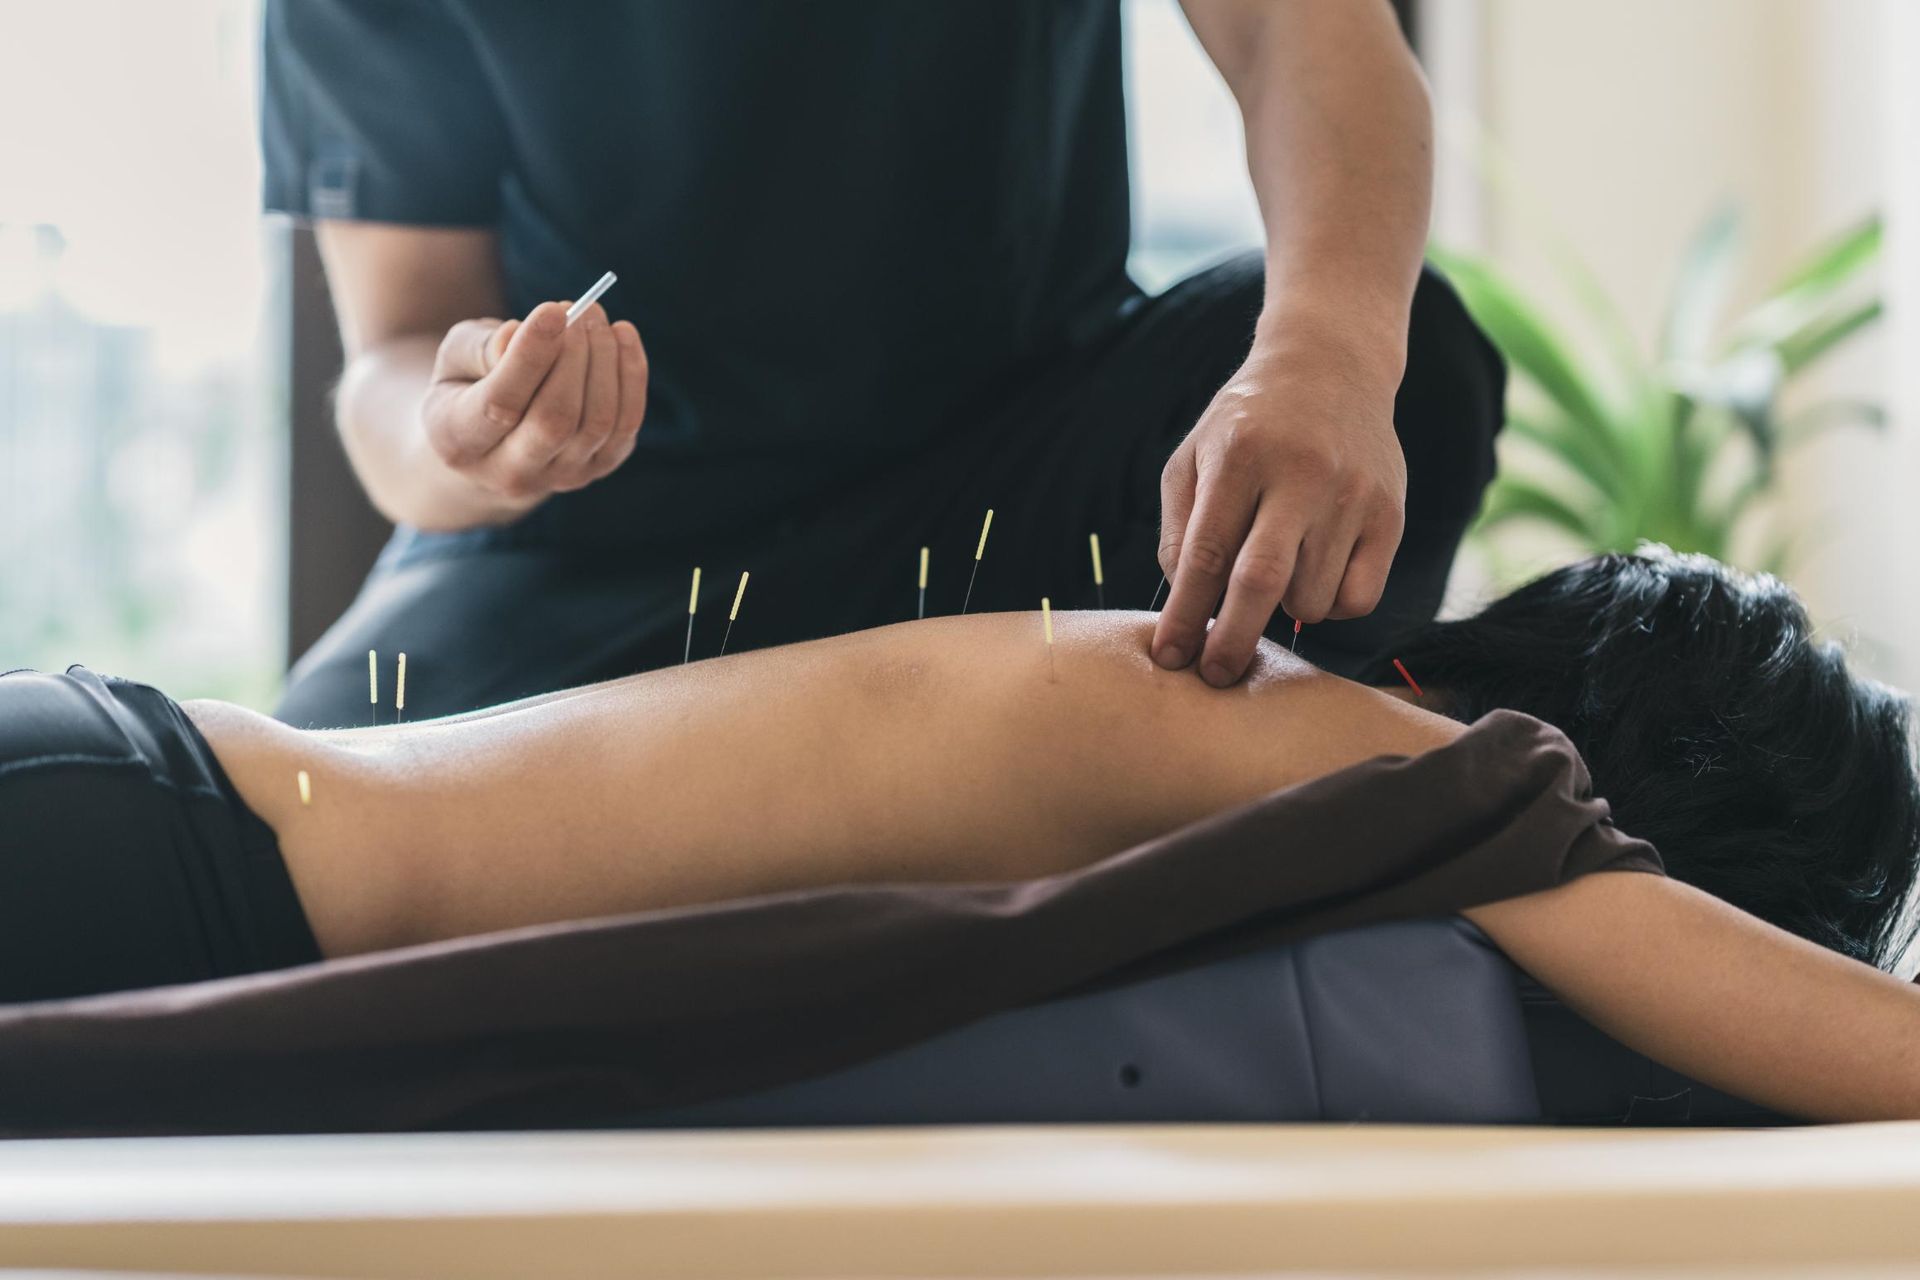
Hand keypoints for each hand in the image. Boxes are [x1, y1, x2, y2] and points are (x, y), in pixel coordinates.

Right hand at [420, 299, 647, 516]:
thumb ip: (480, 348)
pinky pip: (625, 425)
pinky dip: (631, 376)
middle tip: (578, 309)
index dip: (531, 355)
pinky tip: (622, 335)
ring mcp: (558, 477)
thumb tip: (518, 335)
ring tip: (595, 316)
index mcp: (459, 442)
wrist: (494, 442)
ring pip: (596, 422)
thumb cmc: (469, 384)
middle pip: (555, 420)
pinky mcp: (597, 468)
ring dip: (604, 360)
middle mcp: (510, 473)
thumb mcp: (456, 359)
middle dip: (573, 356)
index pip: (500, 404)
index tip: (554, 309)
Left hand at [1152, 325, 1406, 685]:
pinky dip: (1330, 605)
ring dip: (1284, 611)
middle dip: (1232, 640)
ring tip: (1276, 572)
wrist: (1331, 367)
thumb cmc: (1247, 427)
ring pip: (1311, 598)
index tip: (1169, 657)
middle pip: (1261, 582)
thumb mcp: (1194, 457)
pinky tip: (1315, 572)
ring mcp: (1352, 494)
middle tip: (1214, 677)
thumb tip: (1186, 606)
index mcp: (1240, 456)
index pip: (1206, 554)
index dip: (1185, 615)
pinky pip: (1358, 597)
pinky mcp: (1391, 513)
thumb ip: (1181, 531)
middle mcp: (1301, 473)